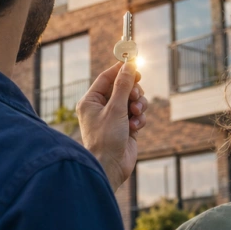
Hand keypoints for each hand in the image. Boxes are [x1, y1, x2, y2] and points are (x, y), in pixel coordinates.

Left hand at [76, 61, 147, 190]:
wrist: (110, 167)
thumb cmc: (106, 138)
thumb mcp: (116, 108)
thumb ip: (123, 85)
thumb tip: (129, 65)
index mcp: (91, 100)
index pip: (106, 77)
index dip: (120, 69)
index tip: (134, 62)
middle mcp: (101, 107)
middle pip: (122, 87)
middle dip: (132, 90)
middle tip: (135, 95)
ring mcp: (114, 117)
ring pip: (133, 100)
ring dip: (138, 105)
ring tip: (135, 114)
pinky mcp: (126, 127)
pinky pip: (137, 114)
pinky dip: (139, 118)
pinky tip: (135, 127)